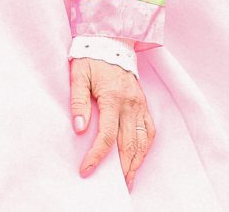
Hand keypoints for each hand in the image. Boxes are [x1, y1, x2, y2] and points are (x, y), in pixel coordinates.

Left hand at [72, 56, 154, 186]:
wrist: (110, 41)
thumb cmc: (91, 58)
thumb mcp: (78, 75)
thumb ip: (78, 102)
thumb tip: (80, 129)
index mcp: (113, 98)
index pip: (107, 136)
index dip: (97, 156)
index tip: (86, 170)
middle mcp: (130, 104)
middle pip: (129, 144)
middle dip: (122, 168)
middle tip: (116, 186)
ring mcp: (140, 104)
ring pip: (143, 140)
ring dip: (137, 161)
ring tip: (129, 178)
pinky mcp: (143, 103)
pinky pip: (150, 129)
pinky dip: (146, 146)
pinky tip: (139, 156)